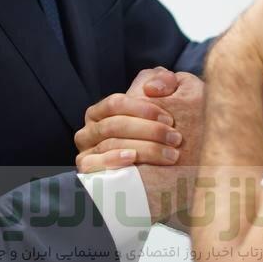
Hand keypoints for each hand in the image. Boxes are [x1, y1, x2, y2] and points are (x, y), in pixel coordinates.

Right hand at [78, 72, 205, 226]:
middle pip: (114, 125)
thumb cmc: (159, 135)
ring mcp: (87, 152)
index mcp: (101, 111)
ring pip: (109, 144)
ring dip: (143, 148)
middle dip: (148, 131)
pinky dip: (113, 160)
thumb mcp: (166, 102)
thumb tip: (153, 88)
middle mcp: (90, 130)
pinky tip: (133, 159)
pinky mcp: (88, 173)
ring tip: (169, 155)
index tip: (169, 119)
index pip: (116, 103)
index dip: (142, 109)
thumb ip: (164, 81)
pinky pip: (94, 164)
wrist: (156, 179)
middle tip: (175, 139)